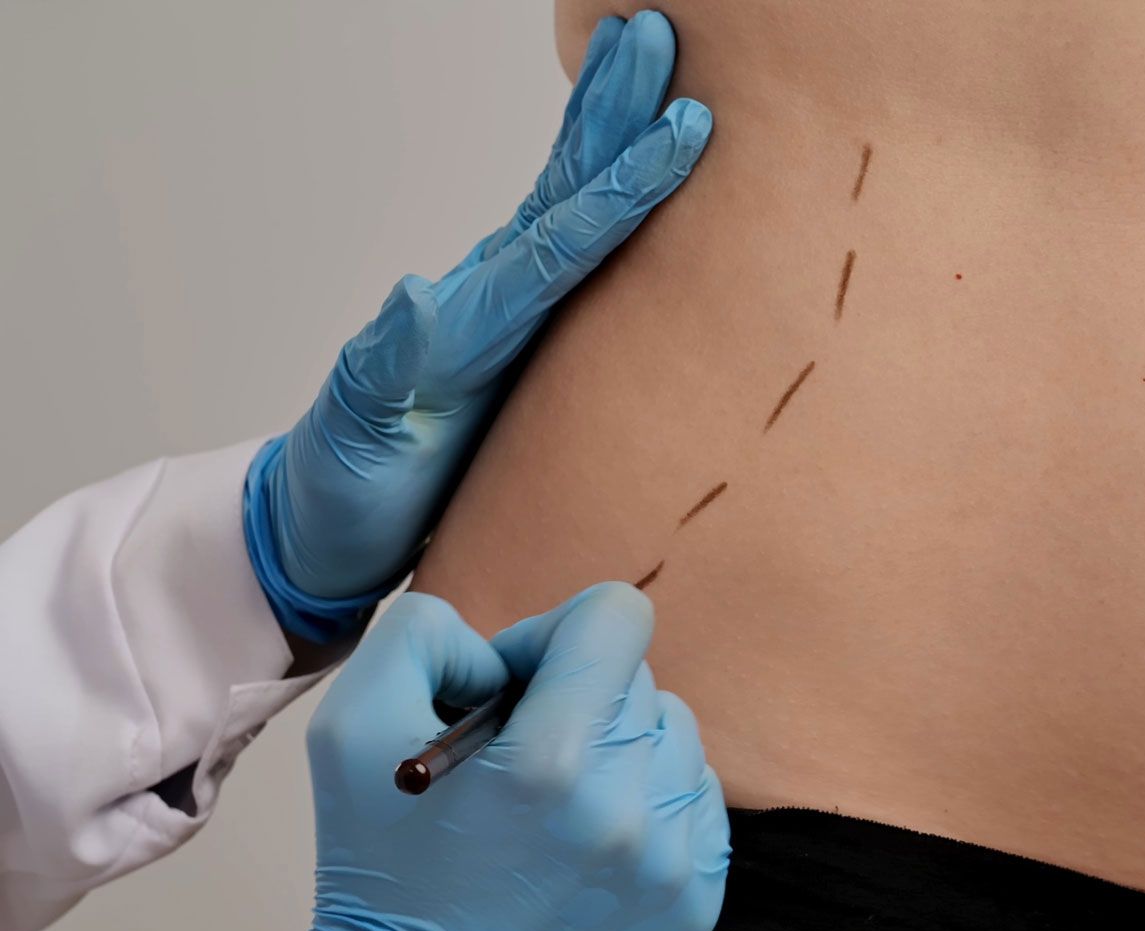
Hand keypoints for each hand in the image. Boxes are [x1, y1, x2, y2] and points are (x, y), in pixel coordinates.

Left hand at [244, 13, 710, 640]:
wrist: (330, 531)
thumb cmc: (349, 483)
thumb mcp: (363, 423)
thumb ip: (393, 358)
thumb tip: (417, 291)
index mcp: (473, 315)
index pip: (559, 237)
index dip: (621, 184)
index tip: (678, 128)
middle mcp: (500, 303)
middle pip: (569, 190)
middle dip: (612, 111)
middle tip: (657, 33)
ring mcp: (517, 323)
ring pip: (579, 210)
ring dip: (614, 135)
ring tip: (656, 66)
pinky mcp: (534, 355)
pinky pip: (590, 269)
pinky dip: (621, 212)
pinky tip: (649, 180)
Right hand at [278, 584, 727, 930]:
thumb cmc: (382, 862)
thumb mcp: (352, 723)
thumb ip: (424, 635)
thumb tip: (504, 647)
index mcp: (551, 760)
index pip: (617, 616)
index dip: (553, 633)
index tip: (515, 684)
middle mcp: (628, 808)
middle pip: (639, 678)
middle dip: (577, 696)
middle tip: (518, 756)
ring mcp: (672, 860)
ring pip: (676, 734)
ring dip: (619, 747)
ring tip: (556, 799)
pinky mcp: (695, 898)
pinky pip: (697, 798)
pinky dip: (650, 800)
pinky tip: (591, 836)